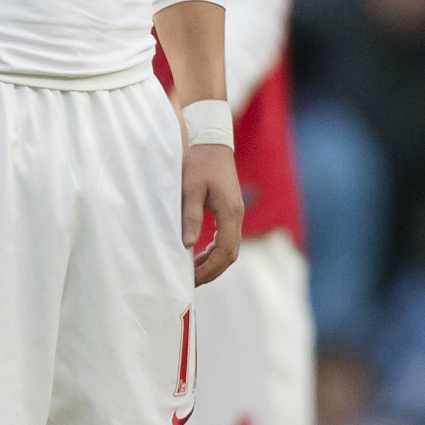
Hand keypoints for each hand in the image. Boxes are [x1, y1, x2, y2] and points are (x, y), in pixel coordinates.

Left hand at [184, 140, 244, 286]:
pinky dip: (215, 250)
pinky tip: (200, 254)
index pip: (225, 250)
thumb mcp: (191, 188)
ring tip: (193, 271)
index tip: (192, 277)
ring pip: (229, 247)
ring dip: (213, 262)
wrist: (212, 142)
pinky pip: (227, 238)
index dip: (210, 267)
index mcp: (229, 211)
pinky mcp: (230, 210)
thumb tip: (188, 245)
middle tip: (192, 282)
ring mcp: (236, 213)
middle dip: (212, 270)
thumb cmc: (200, 162)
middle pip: (230, 253)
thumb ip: (191, 216)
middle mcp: (237, 215)